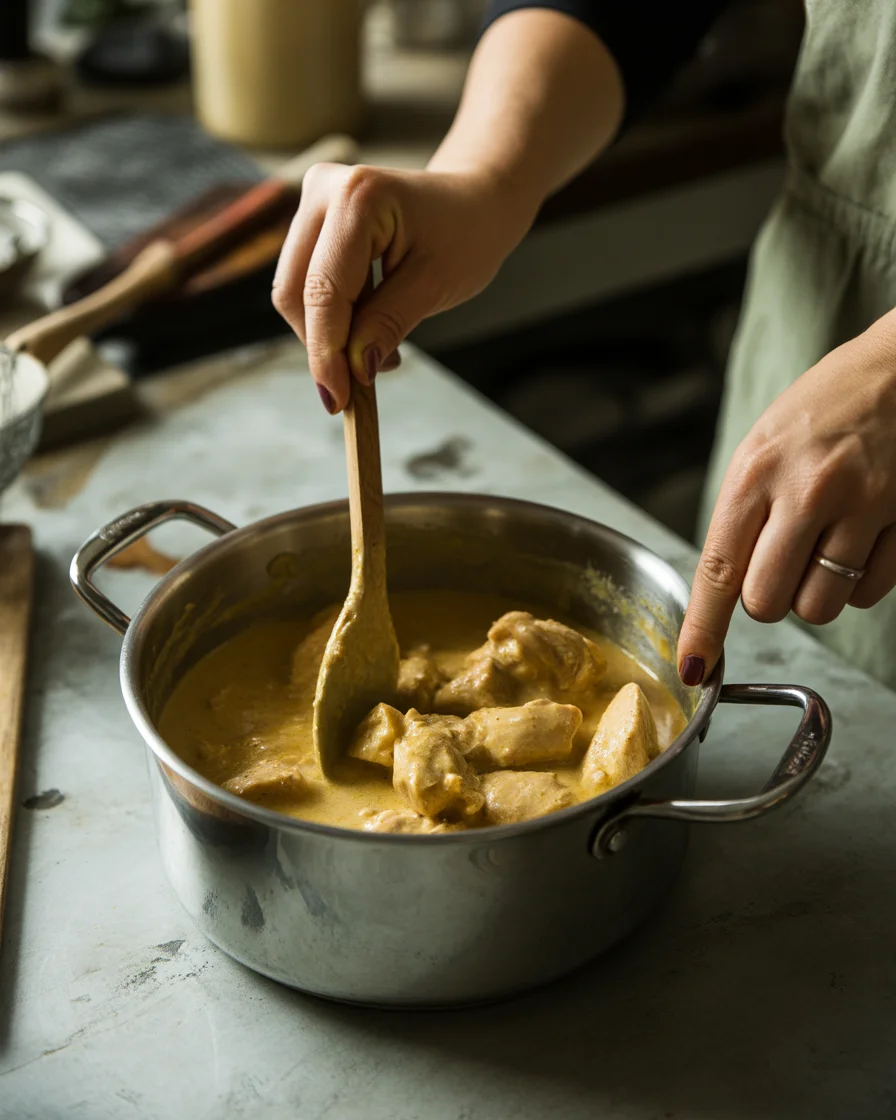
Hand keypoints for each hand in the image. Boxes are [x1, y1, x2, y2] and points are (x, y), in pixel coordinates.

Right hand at [272, 162, 535, 412]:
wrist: (476, 201)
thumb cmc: (468, 235)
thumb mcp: (436, 286)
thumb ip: (388, 324)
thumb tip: (354, 369)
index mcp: (359, 196)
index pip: (325, 289)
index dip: (326, 351)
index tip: (336, 400)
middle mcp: (325, 187)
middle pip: (297, 290)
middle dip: (323, 345)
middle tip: (362, 382)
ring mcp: (313, 197)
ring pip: (295, 290)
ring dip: (328, 333)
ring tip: (377, 348)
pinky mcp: (313, 217)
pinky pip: (306, 280)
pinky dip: (332, 315)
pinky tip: (367, 325)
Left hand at [678, 311, 895, 684]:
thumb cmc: (826, 407)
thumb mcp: (764, 445)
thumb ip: (743, 514)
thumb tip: (725, 588)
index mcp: (756, 471)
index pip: (719, 570)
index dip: (704, 628)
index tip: (695, 666)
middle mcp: (807, 491)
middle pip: (767, 602)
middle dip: (767, 598)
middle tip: (779, 561)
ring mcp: (863, 507)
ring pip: (819, 607)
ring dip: (813, 594)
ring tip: (822, 546)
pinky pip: (869, 593)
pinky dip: (858, 582)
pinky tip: (860, 540)